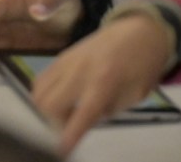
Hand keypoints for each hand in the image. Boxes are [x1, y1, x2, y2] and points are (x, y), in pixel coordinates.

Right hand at [31, 14, 171, 154]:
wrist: (138, 31)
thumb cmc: (143, 66)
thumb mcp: (135, 95)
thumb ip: (109, 110)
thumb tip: (83, 120)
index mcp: (104, 82)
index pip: (81, 116)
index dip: (69, 136)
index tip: (60, 151)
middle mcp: (79, 72)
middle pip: (48, 105)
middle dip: (54, 123)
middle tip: (69, 127)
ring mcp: (66, 62)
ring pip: (38, 93)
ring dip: (46, 110)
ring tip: (64, 113)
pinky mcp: (60, 57)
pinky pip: (39, 81)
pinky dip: (43, 95)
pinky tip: (58, 99)